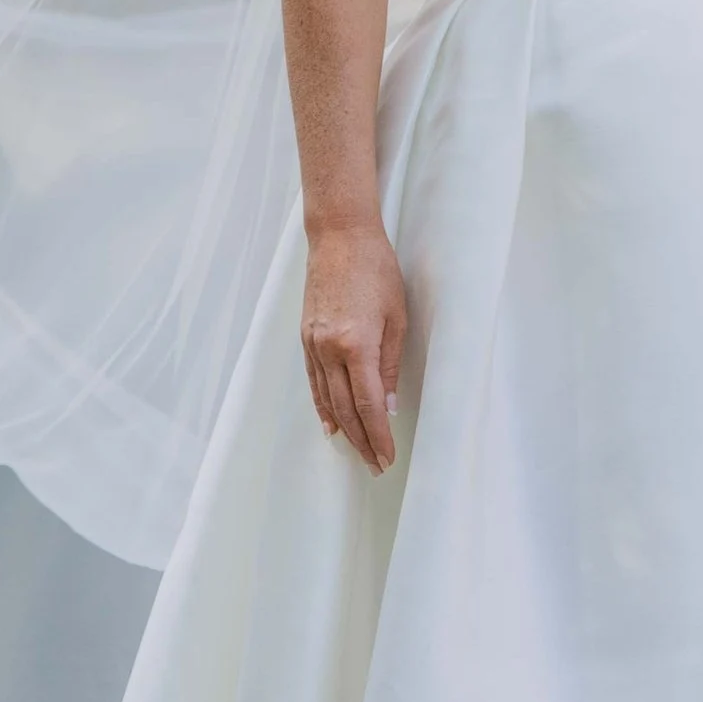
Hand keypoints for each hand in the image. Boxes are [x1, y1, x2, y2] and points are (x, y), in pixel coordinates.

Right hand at [302, 217, 408, 471]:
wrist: (340, 237)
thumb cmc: (376, 270)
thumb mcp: (396, 317)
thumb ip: (390, 365)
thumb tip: (388, 405)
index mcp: (356, 345)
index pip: (368, 404)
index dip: (378, 435)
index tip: (387, 456)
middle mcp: (329, 349)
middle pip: (345, 409)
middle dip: (362, 440)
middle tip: (375, 464)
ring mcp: (313, 344)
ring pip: (326, 398)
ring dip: (343, 428)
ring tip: (357, 451)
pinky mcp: (306, 337)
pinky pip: (314, 381)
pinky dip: (322, 405)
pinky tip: (330, 422)